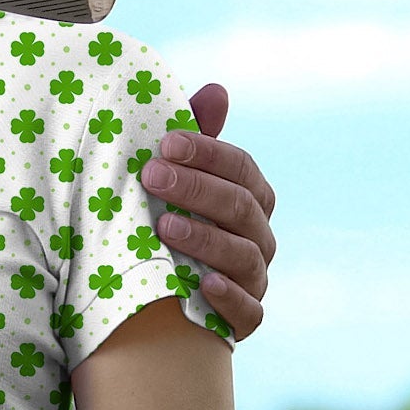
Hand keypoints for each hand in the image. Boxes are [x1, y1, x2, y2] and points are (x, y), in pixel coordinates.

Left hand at [139, 84, 274, 340]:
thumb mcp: (175, 179)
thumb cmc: (167, 219)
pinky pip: (248, 312)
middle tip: (151, 176)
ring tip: (164, 226)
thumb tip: (217, 89)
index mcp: (248, 197)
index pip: (240, 168)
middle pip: (240, 207)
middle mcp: (258, 236)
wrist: (154, 293)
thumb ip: (195, 139)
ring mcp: (254, 278)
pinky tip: (202, 283)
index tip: (164, 142)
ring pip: (243, 256)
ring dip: (205, 239)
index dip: (207, 153)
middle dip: (196, 189)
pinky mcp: (244, 319)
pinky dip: (229, 298)